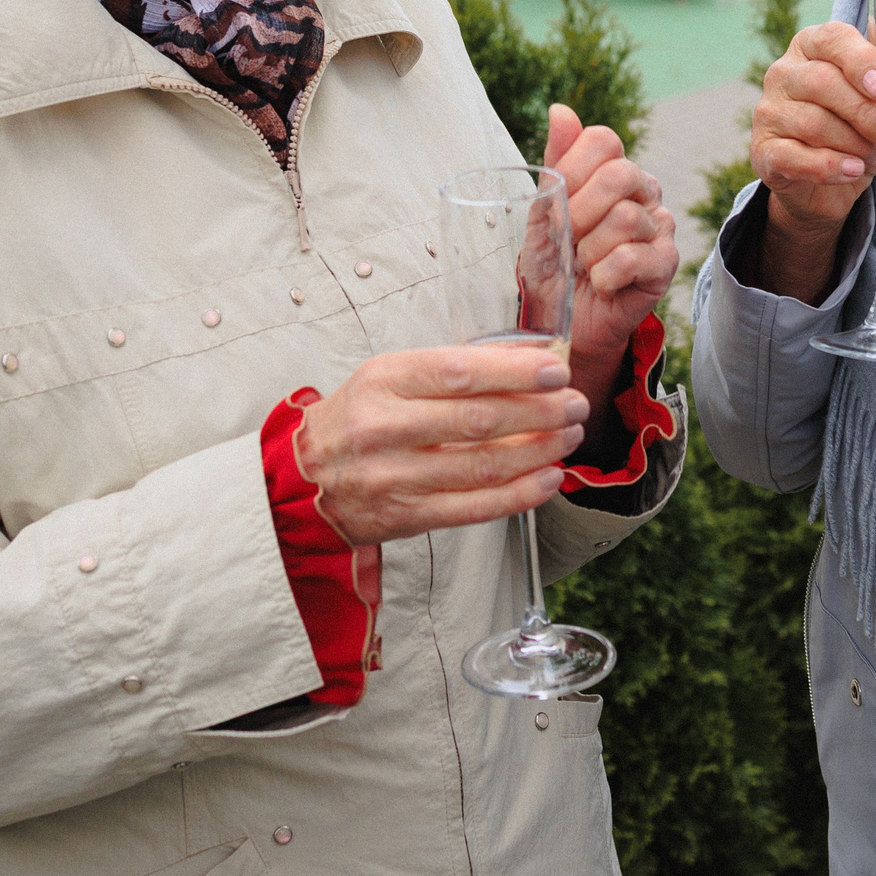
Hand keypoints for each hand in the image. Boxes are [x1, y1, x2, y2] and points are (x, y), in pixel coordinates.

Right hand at [296, 346, 588, 545]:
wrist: (299, 478)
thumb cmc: (357, 418)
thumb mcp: (390, 376)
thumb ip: (452, 368)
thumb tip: (529, 359)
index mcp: (383, 381)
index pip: (459, 372)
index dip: (515, 372)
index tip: (557, 370)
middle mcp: (383, 427)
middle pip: (478, 420)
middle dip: (540, 411)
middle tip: (576, 404)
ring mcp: (392, 477)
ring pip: (483, 466)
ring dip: (539, 451)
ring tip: (569, 436)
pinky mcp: (404, 516)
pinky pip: (474, 508)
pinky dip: (519, 495)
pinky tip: (548, 479)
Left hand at [543, 103, 676, 464]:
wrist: (564, 322)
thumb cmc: (554, 266)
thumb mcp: (542, 213)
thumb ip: (556, 161)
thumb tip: (560, 108)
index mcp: (615, 172)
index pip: (603, 141)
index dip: (572, 170)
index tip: (555, 204)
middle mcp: (645, 191)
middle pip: (620, 175)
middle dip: (580, 212)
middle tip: (568, 240)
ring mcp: (661, 226)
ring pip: (626, 218)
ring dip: (590, 249)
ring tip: (583, 267)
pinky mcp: (667, 263)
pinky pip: (635, 256)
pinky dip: (605, 273)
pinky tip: (600, 283)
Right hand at [751, 22, 875, 299]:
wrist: (823, 185)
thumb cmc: (855, 130)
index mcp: (816, 46)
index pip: (833, 39)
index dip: (859, 60)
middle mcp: (785, 72)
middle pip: (823, 84)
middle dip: (869, 115)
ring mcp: (769, 111)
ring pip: (811, 122)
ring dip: (853, 143)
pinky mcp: (763, 151)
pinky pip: (792, 156)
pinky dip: (827, 166)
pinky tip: (853, 172)